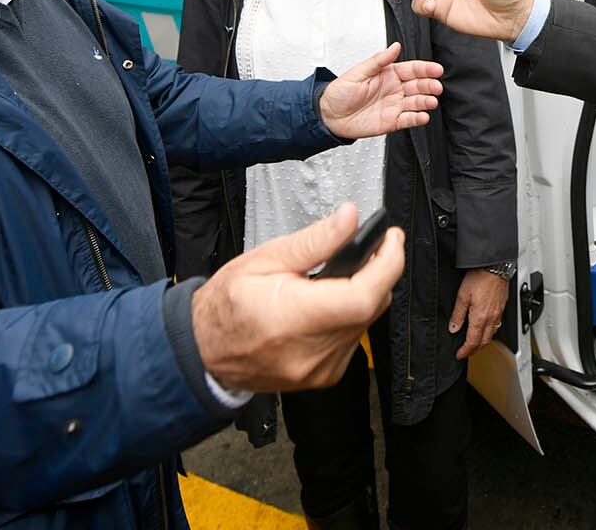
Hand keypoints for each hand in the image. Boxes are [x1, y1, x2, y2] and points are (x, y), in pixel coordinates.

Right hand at [192, 203, 403, 393]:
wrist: (204, 350)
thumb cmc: (226, 306)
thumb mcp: (265, 259)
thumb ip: (315, 241)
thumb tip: (349, 218)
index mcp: (293, 318)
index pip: (363, 296)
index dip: (388, 264)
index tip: (391, 240)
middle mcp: (310, 351)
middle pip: (371, 307)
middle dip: (379, 273)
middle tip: (373, 248)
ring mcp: (320, 370)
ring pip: (366, 323)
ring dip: (365, 294)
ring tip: (345, 274)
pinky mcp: (324, 376)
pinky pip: (354, 339)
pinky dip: (351, 316)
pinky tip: (332, 303)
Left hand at [319, 43, 441, 138]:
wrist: (329, 115)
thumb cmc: (340, 92)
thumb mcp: (359, 71)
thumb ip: (379, 60)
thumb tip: (395, 46)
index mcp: (388, 74)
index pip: (412, 69)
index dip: (425, 69)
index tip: (436, 69)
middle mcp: (394, 89)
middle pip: (418, 86)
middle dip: (429, 85)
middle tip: (436, 86)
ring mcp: (394, 105)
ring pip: (416, 102)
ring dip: (426, 102)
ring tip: (431, 102)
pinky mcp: (392, 121)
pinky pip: (408, 119)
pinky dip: (417, 118)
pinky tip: (423, 116)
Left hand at [450, 269, 509, 360]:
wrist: (495, 267)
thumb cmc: (480, 277)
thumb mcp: (462, 296)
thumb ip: (458, 314)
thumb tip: (454, 328)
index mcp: (480, 318)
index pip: (472, 342)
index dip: (465, 351)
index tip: (460, 354)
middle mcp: (491, 318)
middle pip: (484, 342)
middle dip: (474, 350)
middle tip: (466, 352)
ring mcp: (498, 313)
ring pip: (492, 335)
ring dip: (483, 342)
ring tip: (475, 343)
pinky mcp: (502, 307)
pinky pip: (497, 326)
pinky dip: (491, 332)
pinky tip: (487, 328)